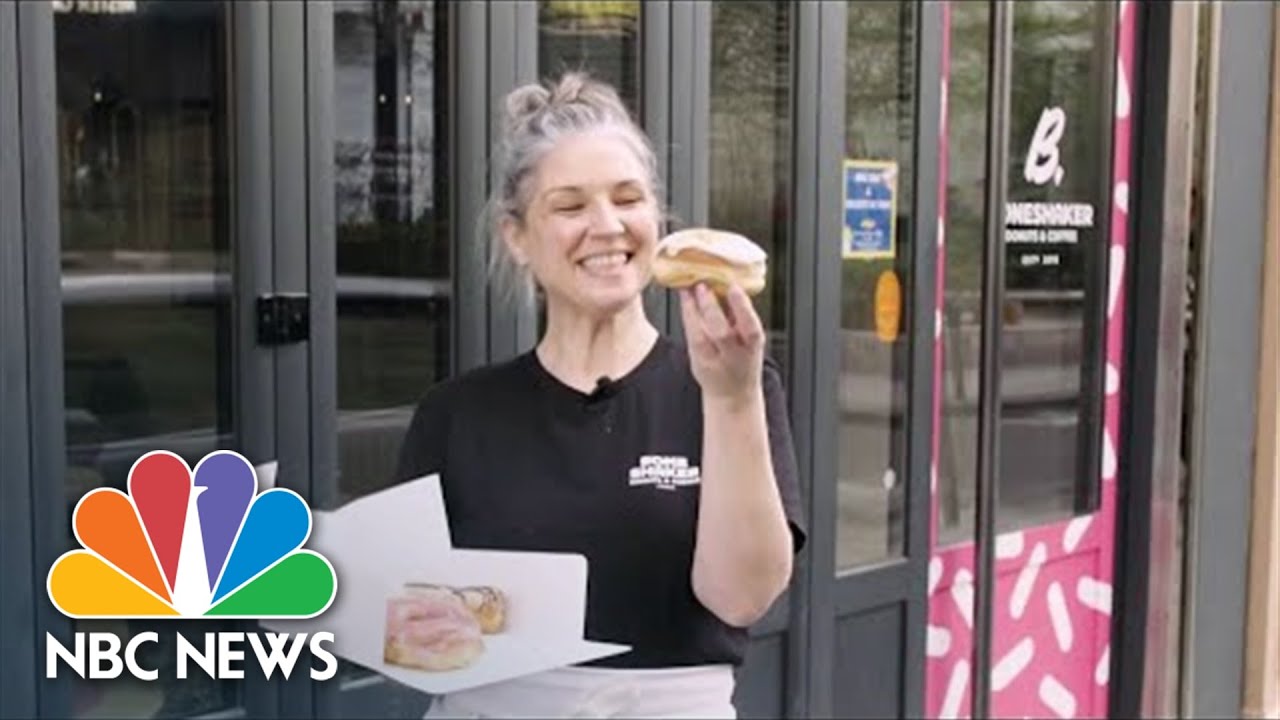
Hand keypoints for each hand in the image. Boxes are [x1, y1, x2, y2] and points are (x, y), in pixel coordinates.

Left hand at [678, 283, 764, 404]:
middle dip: (711, 309)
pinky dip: (687, 316)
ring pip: (701, 335)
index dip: (742, 307)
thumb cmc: (743, 360)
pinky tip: (684, 300)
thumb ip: (741, 316)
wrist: (733, 394)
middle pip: (722, 334)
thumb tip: (727, 283)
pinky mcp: (698, 362)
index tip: (733, 287)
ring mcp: (713, 362)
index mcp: (753, 347)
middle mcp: (734, 357)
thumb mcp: (750, 340)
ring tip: (689, 288)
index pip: (751, 327)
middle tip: (702, 286)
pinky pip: (690, 336)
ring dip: (693, 309)